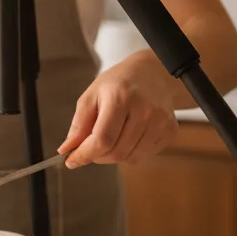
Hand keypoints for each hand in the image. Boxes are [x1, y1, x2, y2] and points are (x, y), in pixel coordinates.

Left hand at [58, 55, 177, 166]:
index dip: (85, 154)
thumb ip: (78, 124)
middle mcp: (144, 110)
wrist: (153, 74)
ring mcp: (160, 122)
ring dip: (112, 156)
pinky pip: (143, 155)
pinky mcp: (169, 131)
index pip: (102, 138)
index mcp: (121, 98)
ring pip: (129, 158)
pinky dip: (129, 153)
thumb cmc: (118, 84)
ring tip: (108, 139)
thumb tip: (67, 150)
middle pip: (116, 152)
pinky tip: (126, 136)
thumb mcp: (92, 95)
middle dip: (97, 156)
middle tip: (89, 148)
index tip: (71, 161)